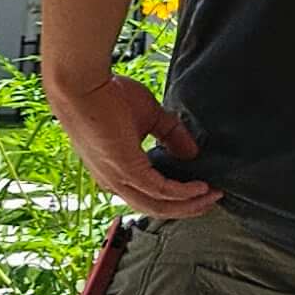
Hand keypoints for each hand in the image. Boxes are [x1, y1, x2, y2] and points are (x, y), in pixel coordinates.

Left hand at [45, 68, 219, 218]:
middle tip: (211, 201)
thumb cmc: (106, 96)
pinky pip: (159, 189)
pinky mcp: (125, 169)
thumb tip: (191, 153)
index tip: (200, 190)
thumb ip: (170, 134)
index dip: (175, 197)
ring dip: (188, 204)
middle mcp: (113, 181)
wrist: (82, 86)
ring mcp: (117, 177)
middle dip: (186, 208)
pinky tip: (200, 188)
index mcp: (113, 171)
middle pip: (154, 208)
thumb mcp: (148, 116)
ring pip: (156, 205)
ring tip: (211, 197)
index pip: (146, 195)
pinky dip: (182, 192)